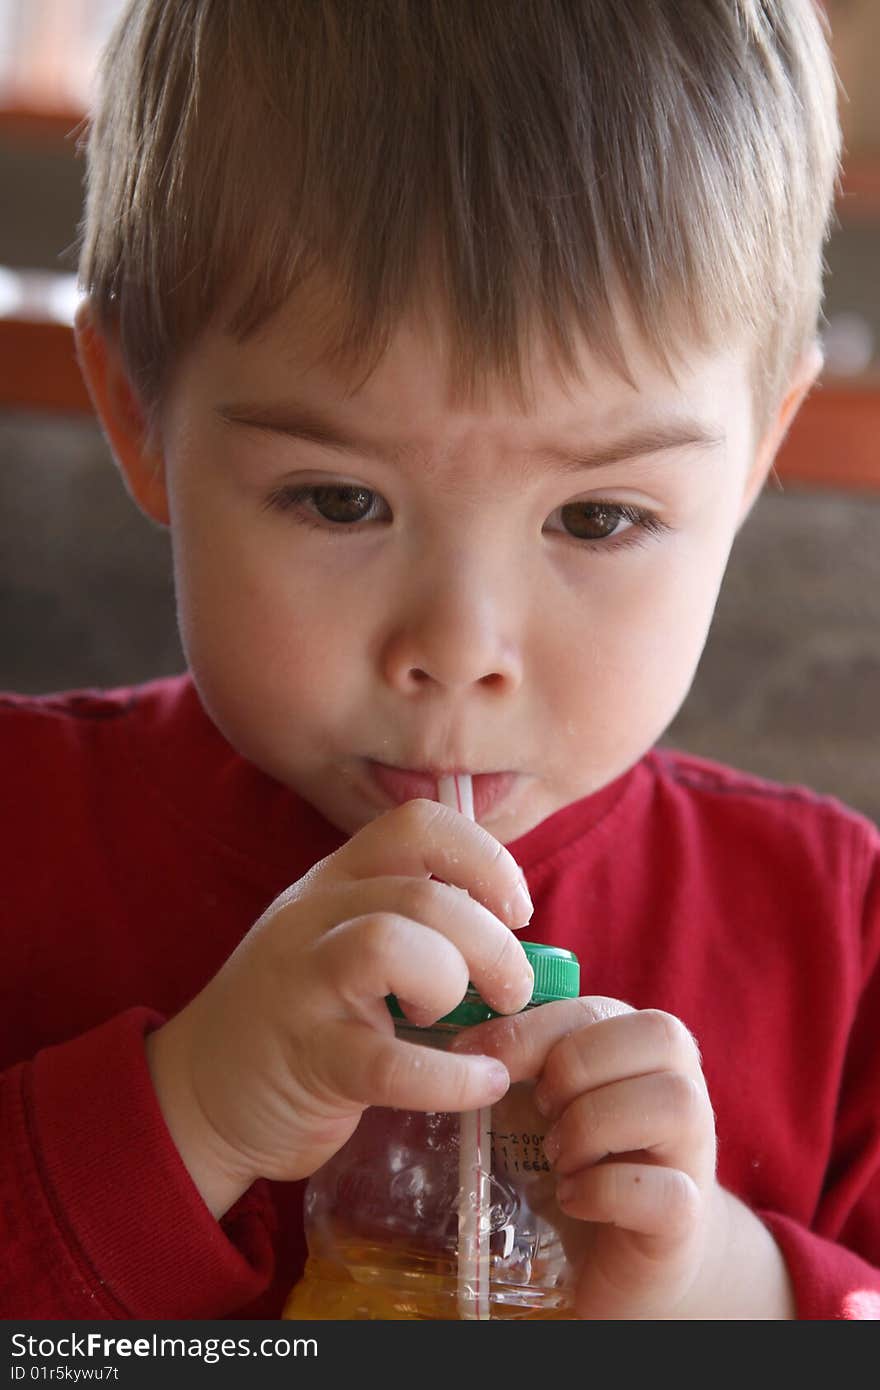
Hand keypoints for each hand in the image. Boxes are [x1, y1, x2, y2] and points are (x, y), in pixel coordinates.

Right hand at [145, 799, 532, 1216]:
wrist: (200, 1094)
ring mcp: (302, 985)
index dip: (484, 858)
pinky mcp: (305, 1060)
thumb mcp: (340, 942)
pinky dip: (451, 1076)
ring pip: (390, 945)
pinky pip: (387, 1061)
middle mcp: (315, 918)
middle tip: (513, 990)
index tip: (516, 911)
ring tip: (470, 1024)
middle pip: (422, 893)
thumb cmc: (298, 1017)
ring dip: (452, 983)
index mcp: (336, 881)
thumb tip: (515, 942)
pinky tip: (482, 1082)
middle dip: (492, 942)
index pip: (417, 824)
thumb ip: (411, 926)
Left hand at [453, 997, 722, 1317]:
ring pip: (673, 1102)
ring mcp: (694, 1151)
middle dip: (576, 1070)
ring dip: (594, 1125)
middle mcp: (683, 1086)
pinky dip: (604, 1192)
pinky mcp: (688, 1217)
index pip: (595, 1009)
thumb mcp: (551, 1100)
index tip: (473, 1057)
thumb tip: (457, 1044)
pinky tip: (573, 1199)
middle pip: (657, 1035)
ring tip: (557, 1157)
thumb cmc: (581, 1158)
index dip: (529, 1030)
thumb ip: (524, 1060)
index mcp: (642, 1046)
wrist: (625, 1251)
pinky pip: (664, 1190)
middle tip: (540, 1111)